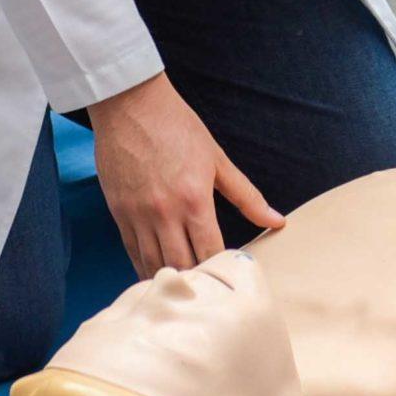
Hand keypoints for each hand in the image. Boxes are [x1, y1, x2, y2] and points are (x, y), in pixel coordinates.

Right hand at [87, 72, 281, 278]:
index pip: (211, 252)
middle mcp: (165, 213)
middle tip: (209, 291)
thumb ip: (247, 196)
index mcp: (194, 199)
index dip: (221, 270)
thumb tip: (277, 221)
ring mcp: (138, 215)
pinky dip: (144, 267)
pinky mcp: (118, 212)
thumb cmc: (177, 126)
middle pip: (183, 265)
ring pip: (154, 264)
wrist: (131, 105)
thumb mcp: (217, 159)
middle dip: (197, 281)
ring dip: (171, 279)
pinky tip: (156, 275)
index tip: (230, 278)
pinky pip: (132, 251)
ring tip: (185, 290)